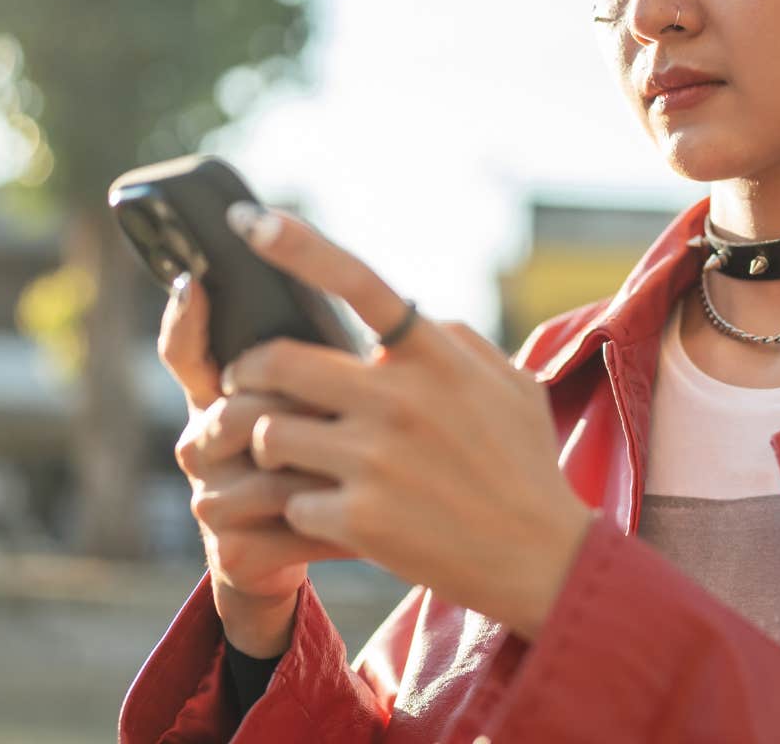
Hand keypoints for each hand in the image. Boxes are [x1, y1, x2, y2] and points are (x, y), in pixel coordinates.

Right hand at [160, 276, 353, 654]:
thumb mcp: (320, 400)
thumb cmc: (325, 451)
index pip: (184, 351)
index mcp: (218, 396)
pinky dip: (341, 520)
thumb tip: (352, 291)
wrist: (312, 543)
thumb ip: (319, 358)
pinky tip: (373, 518)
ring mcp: (210, 500)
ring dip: (333, 470)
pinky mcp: (234, 552)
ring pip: (272, 471)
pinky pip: (292, 525)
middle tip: (357, 413)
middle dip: (305, 411)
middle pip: (241, 409)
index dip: (184, 318)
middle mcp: (200, 444)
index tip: (195, 281)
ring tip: (378, 468)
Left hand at [220, 201, 594, 641]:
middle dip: (245, 371)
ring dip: (266, 443)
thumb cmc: (524, 464)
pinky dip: (302, 507)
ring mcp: (376, 461)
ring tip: (288, 455)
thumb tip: (411, 312)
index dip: (298, 246)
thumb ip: (455, 339)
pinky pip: (292, 500)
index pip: (358, 282)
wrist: (539, 558)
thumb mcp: (510, 383)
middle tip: (240, 382)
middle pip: (278, 362)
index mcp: (434, 356)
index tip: (250, 220)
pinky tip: (331, 513)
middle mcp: (400, 400)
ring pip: (269, 434)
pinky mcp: (359, 520)